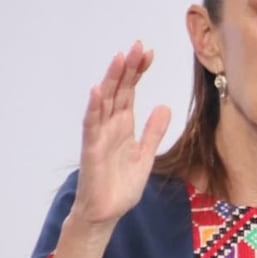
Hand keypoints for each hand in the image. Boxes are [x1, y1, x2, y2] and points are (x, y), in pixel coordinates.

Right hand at [70, 41, 171, 231]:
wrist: (106, 213)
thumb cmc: (121, 185)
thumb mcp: (146, 155)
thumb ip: (153, 131)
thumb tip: (165, 107)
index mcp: (124, 125)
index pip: (131, 91)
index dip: (138, 71)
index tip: (149, 52)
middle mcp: (110, 126)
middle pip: (119, 90)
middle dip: (127, 68)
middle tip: (136, 45)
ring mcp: (99, 136)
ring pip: (105, 101)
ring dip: (111, 79)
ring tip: (119, 57)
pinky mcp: (92, 149)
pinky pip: (91, 125)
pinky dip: (94, 107)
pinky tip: (97, 90)